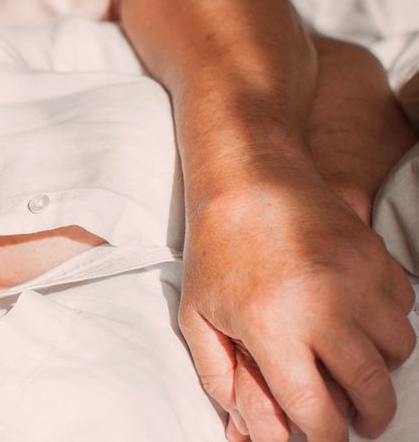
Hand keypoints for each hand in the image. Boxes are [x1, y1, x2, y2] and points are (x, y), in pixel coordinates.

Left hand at [180, 174, 415, 441]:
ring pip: (397, 351)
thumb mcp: (197, 315)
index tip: (325, 439)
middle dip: (369, 418)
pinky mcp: (377, 258)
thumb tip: (246, 431)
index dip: (325, 437)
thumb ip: (219, 378)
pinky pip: (403, 311)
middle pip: (371, 390)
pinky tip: (357, 320)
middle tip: (360, 422)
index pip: (317, 410)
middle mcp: (324, 307)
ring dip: (380, 369)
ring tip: (354, 367)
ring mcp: (357, 281)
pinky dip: (387, 326)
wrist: (249, 178)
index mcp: (272, 327)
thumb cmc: (216, 250)